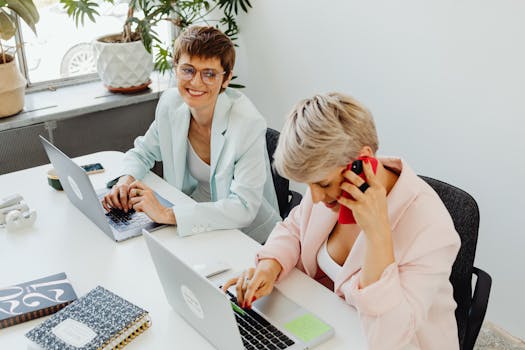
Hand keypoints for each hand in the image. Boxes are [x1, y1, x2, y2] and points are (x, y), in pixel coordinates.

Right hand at [102, 175, 134, 211]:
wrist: (125, 185)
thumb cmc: (129, 191)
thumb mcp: (132, 194)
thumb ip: (131, 200)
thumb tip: (129, 207)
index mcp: (123, 187)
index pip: (122, 196)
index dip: (124, 204)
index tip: (126, 210)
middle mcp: (115, 188)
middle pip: (112, 196)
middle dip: (117, 204)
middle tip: (121, 209)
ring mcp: (110, 191)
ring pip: (107, 197)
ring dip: (111, 204)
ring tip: (116, 209)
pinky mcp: (107, 194)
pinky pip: (103, 200)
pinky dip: (105, 206)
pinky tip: (109, 210)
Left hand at [127, 181, 175, 224]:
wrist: (162, 214)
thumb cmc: (155, 207)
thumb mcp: (149, 197)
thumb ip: (142, 193)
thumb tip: (130, 191)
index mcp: (148, 189)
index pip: (137, 182)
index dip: (131, 186)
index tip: (131, 192)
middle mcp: (147, 192)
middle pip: (132, 191)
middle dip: (130, 197)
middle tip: (134, 202)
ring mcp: (145, 198)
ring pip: (132, 200)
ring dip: (134, 205)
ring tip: (141, 207)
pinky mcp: (143, 204)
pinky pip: (134, 206)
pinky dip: (137, 210)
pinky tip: (143, 210)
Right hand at [222, 259, 281, 307]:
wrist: (266, 268)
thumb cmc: (267, 277)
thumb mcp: (268, 288)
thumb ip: (259, 294)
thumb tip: (251, 300)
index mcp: (258, 274)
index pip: (251, 287)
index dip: (248, 297)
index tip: (247, 305)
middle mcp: (249, 272)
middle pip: (243, 288)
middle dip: (244, 299)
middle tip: (245, 307)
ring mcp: (244, 273)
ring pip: (238, 287)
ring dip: (239, 297)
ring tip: (242, 304)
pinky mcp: (239, 276)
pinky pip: (231, 281)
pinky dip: (226, 286)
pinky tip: (223, 291)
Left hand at [338, 161, 394, 287]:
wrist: (378, 228)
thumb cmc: (377, 212)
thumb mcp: (379, 198)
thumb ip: (372, 188)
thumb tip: (362, 177)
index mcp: (379, 189)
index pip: (371, 174)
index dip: (365, 165)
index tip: (361, 158)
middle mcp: (372, 193)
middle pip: (358, 179)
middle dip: (349, 173)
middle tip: (344, 171)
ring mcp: (365, 200)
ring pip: (350, 188)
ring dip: (344, 185)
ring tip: (342, 184)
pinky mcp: (358, 208)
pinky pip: (346, 200)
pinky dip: (341, 198)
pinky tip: (338, 197)